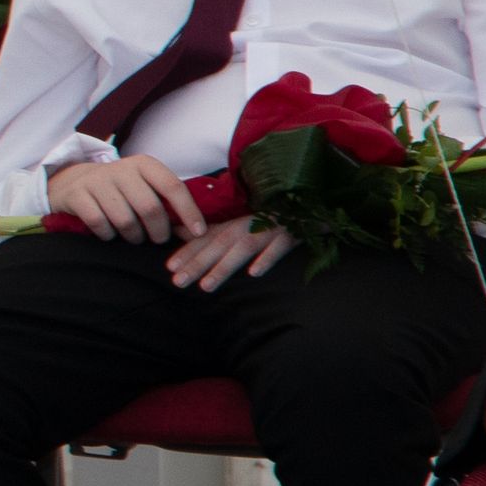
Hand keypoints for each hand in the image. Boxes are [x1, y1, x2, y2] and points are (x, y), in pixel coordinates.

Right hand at [48, 153, 204, 244]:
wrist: (74, 181)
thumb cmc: (121, 190)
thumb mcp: (146, 189)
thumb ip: (170, 208)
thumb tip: (198, 234)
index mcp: (144, 164)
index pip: (173, 186)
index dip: (188, 211)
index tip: (198, 233)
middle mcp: (121, 168)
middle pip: (150, 207)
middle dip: (158, 231)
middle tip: (158, 239)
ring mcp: (96, 180)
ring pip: (124, 220)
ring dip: (133, 236)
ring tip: (134, 237)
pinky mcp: (77, 194)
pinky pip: (99, 223)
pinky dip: (107, 235)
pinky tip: (109, 233)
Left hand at [166, 215, 297, 288]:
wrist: (316, 199)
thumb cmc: (279, 211)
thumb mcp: (247, 218)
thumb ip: (219, 228)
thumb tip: (184, 232)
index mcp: (238, 221)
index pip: (208, 236)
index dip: (188, 251)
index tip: (169, 267)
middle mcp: (250, 223)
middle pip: (219, 244)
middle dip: (197, 263)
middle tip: (177, 282)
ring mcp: (271, 227)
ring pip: (243, 248)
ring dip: (224, 266)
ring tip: (206, 286)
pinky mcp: (294, 231)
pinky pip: (279, 246)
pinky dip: (266, 258)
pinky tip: (254, 273)